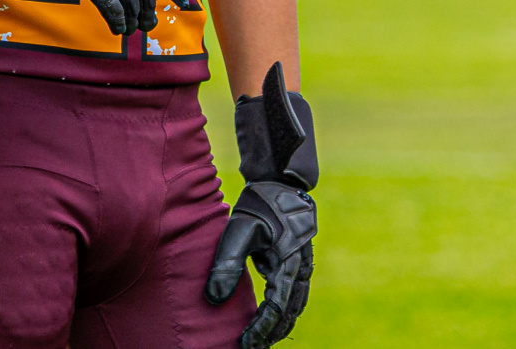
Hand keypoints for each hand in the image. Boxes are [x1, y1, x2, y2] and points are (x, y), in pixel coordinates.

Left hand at [204, 181, 316, 348]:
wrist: (279, 182)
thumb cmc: (258, 205)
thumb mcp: (238, 230)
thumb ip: (226, 264)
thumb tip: (213, 299)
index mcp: (290, 263)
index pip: (277, 307)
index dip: (262, 328)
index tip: (246, 343)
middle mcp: (301, 269)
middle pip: (289, 313)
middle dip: (271, 333)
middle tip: (251, 348)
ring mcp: (303, 267)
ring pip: (294, 307)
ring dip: (278, 325)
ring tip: (259, 341)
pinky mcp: (297, 264)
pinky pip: (292, 295)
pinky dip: (282, 312)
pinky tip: (267, 320)